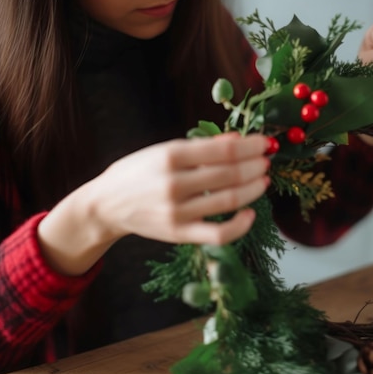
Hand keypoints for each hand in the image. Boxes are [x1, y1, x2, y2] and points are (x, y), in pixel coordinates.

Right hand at [90, 132, 270, 243]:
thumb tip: (238, 139)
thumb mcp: (163, 150)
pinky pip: (218, 234)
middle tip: (266, 160)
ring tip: (263, 179)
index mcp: (169, 156)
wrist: (106, 205)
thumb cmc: (137, 173)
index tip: (264, 143)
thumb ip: (202, 146)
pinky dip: (240, 225)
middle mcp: (174, 184)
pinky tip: (250, 213)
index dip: (250, 146)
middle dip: (255, 166)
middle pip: (230, 174)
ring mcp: (177, 212)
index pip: (223, 151)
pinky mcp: (179, 234)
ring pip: (229, 201)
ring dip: (254, 189)